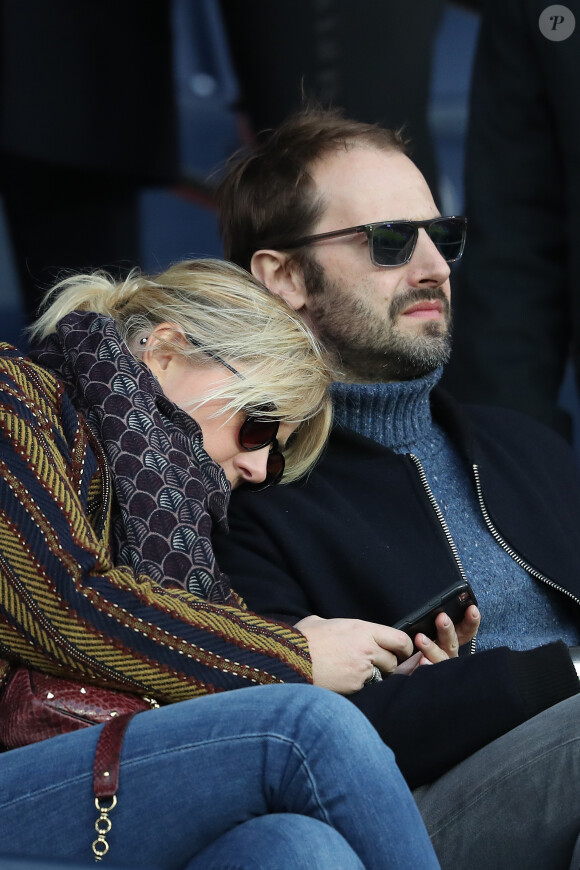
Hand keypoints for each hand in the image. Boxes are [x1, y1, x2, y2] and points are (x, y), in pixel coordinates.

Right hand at [295, 615, 412, 694]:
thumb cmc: (301, 640)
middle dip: (388, 664)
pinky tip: (344, 681)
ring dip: (374, 676)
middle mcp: (366, 648)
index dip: (404, 647)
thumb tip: (334, 627)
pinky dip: (359, 685)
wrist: (288, 659)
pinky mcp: (354, 686)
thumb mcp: (319, 621)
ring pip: (382, 676)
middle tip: (378, 665)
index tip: (402, 651)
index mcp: (361, 629)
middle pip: (393, 660)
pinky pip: (366, 687)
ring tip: (356, 672)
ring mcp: (362, 669)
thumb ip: (336, 624)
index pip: (399, 639)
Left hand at [395, 605, 480, 673]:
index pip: (466, 631)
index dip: (471, 621)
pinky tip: (422, 662)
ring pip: (441, 659)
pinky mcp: (428, 678)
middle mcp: (448, 654)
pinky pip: (429, 674)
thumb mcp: (422, 628)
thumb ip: (429, 620)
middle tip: (441, 618)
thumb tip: (431, 605)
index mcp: (450, 640)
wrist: (397, 671)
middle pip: (452, 643)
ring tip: (420, 639)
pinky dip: (426, 667)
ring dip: (432, 649)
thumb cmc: (414, 644)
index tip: (471, 609)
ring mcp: (439, 668)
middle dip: (447, 630)